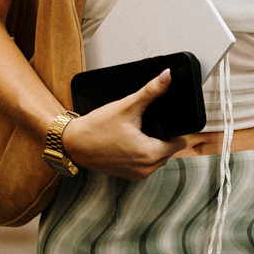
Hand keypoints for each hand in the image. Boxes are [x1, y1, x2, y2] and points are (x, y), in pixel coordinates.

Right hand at [61, 70, 197, 181]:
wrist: (73, 143)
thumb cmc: (96, 129)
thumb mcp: (127, 106)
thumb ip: (151, 91)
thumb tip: (166, 77)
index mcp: (150, 154)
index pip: (180, 143)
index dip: (175, 130)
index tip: (166, 122)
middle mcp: (146, 169)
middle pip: (169, 150)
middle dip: (163, 137)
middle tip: (146, 124)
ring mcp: (137, 175)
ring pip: (158, 158)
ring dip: (153, 146)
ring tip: (138, 133)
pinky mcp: (129, 176)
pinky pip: (145, 164)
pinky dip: (142, 154)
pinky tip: (130, 142)